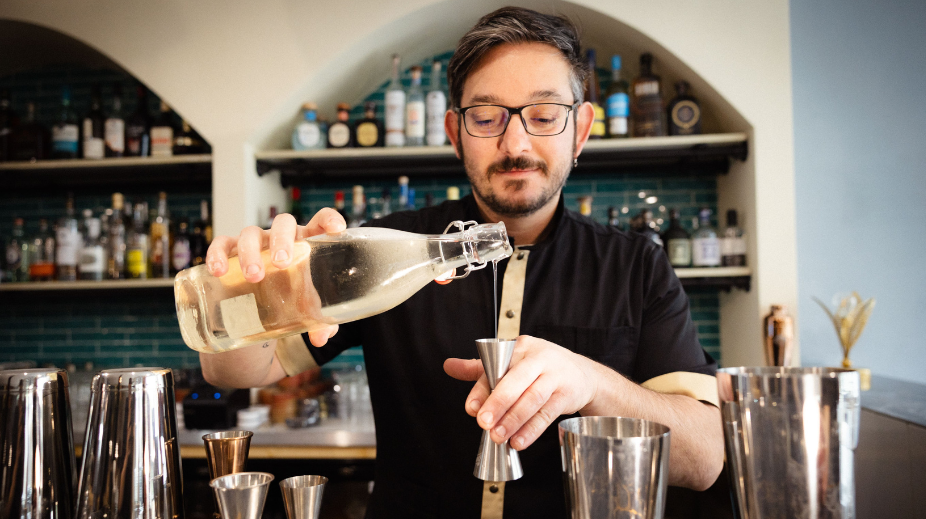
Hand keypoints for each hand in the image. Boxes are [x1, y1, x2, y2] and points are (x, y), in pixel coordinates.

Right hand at [206, 208, 346, 345]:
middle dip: (281, 240)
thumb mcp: (307, 310)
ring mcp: (255, 242)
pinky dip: (217, 253)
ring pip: (250, 233)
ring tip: (253, 277)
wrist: (257, 311)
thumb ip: (320, 322)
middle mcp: (280, 238)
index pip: (319, 222)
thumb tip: (321, 337)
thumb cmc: (290, 299)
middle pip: (283, 224)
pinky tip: (218, 271)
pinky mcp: (230, 252)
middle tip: (281, 263)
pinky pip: (221, 244)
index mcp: (306, 244)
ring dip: (251, 252)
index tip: (336, 230)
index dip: (329, 219)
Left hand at [443, 335, 600, 449]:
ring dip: (514, 420)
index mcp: (520, 347)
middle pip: (516, 381)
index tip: (471, 409)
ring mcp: (555, 375)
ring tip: (498, 437)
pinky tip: (519, 441)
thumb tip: (448, 365)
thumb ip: (480, 368)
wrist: (583, 375)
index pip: (497, 368)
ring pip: (532, 399)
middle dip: (499, 404)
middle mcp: (538, 358)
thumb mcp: (511, 362)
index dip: (482, 389)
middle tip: (484, 424)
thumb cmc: (541, 368)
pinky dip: (532, 429)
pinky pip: (547, 414)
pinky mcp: (567, 394)